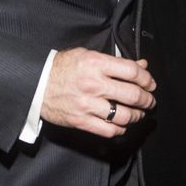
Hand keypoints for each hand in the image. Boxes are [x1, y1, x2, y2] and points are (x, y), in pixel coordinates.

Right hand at [41, 51, 155, 138]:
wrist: (36, 84)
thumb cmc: (62, 67)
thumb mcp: (87, 56)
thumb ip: (116, 61)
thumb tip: (142, 64)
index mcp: (95, 64)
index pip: (132, 71)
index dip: (146, 78)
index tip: (150, 83)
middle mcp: (93, 84)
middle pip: (132, 95)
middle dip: (147, 99)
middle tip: (149, 100)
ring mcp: (87, 104)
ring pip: (124, 115)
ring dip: (137, 116)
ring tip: (139, 113)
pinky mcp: (81, 120)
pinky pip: (109, 129)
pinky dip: (120, 129)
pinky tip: (122, 124)